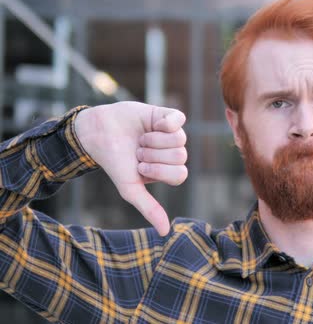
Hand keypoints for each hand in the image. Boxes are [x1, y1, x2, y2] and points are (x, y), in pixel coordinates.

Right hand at [75, 101, 187, 235]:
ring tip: (140, 139)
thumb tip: (165, 232)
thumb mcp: (130, 188)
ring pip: (179, 138)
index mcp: (168, 171)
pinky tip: (153, 124)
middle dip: (154, 154)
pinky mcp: (167, 116)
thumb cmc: (115, 163)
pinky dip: (165, 122)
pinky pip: (179, 119)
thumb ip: (149, 208)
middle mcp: (173, 152)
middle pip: (181, 156)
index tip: (140, 166)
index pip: (180, 174)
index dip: (159, 170)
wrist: (97, 134)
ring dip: (154, 139)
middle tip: (138, 151)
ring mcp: (172, 134)